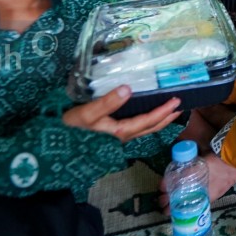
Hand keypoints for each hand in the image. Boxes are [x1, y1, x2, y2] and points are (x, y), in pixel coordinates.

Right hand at [62, 86, 181, 142]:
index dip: (164, 111)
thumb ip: (107, 102)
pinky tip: (147, 113)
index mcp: (120, 131)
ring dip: (159, 119)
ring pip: (145, 129)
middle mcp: (123, 136)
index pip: (149, 120)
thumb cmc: (70, 129)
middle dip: (167, 117)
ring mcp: (118, 137)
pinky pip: (136, 127)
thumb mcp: (87, 113)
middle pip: (152, 127)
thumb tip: (128, 88)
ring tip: (169, 109)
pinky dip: (147, 120)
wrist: (54, 146)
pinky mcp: (112, 135)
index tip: (177, 101)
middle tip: (181, 106)